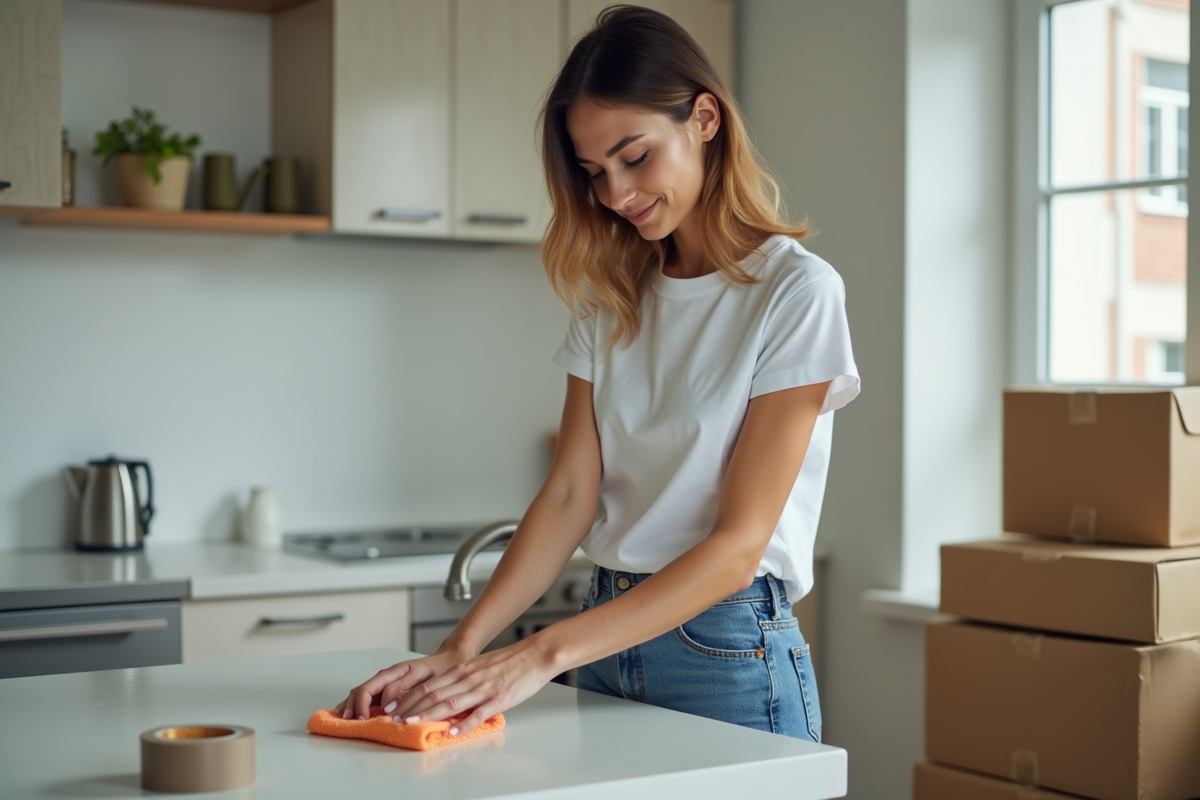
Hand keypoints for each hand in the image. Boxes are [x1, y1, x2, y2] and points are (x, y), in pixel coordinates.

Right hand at [334, 647, 469, 720]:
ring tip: (346, 720)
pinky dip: (359, 705)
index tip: (362, 720)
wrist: (449, 663)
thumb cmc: (437, 670)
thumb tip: (385, 705)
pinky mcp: (389, 691)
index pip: (367, 689)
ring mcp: (386, 684)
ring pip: (361, 694)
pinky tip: (353, 715)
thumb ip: (401, 688)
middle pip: (360, 691)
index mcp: (391, 672)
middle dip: (352, 707)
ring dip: (352, 706)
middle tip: (350, 723)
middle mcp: (385, 678)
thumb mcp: (421, 677)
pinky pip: (370, 698)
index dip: (361, 705)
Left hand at [391, 638, 553, 736]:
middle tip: (396, 720)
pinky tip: (454, 731)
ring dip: (429, 715)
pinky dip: (465, 723)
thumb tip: (446, 693)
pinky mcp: (499, 699)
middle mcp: (468, 678)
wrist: (535, 655)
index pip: (430, 685)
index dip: (410, 698)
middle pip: (434, 694)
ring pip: (450, 703)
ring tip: (414, 724)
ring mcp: (483, 689)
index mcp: (463, 670)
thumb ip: (463, 679)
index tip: (397, 708)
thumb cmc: (510, 661)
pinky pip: (478, 713)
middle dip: (412, 708)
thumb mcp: (480, 666)